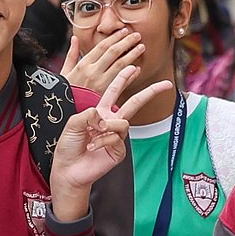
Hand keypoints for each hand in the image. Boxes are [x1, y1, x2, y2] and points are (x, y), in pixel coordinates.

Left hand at [49, 66, 173, 219]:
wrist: (68, 169)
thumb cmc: (68, 146)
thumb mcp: (73, 123)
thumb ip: (89, 114)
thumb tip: (105, 116)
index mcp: (99, 112)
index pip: (114, 92)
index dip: (124, 78)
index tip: (135, 67)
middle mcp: (110, 122)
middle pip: (135, 103)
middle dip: (150, 92)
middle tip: (166, 84)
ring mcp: (116, 137)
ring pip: (123, 123)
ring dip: (108, 126)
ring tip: (94, 134)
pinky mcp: (119, 150)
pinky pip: (116, 139)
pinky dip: (103, 141)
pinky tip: (92, 147)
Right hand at [60, 30, 144, 96]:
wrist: (62, 113)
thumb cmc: (64, 93)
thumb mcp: (64, 72)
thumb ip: (71, 54)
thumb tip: (74, 38)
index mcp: (83, 64)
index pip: (102, 46)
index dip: (114, 37)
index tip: (123, 31)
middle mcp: (92, 72)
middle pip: (113, 52)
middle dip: (126, 42)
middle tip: (136, 35)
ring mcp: (100, 83)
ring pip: (120, 65)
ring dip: (132, 55)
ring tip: (141, 47)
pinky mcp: (106, 95)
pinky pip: (121, 83)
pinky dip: (131, 75)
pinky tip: (137, 69)